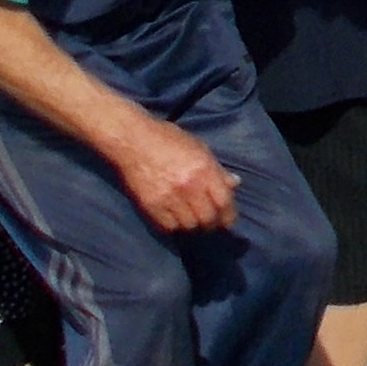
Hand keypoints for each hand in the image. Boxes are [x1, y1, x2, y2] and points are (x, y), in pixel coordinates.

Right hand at [116, 118, 238, 234]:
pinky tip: (174, 217)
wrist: (132, 140)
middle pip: (207, 219)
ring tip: (190, 218)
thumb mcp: (198, 147)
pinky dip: (174, 225)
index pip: (224, 202)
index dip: (228, 216)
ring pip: (189, 225)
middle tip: (209, 223)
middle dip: (211, 224)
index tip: (227, 221)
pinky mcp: (151, 206)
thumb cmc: (167, 139)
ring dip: (192, 224)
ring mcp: (169, 197)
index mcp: (203, 169)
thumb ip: (217, 169)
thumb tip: (234, 184)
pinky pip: (169, 227)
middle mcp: (189, 186)